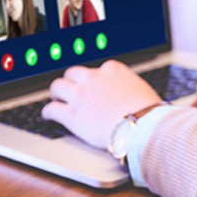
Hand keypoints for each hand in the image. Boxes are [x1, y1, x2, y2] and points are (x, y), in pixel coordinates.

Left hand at [42, 60, 160, 148]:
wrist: (142, 126)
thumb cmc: (148, 112)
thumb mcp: (140, 89)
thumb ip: (128, 87)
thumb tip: (129, 94)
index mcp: (112, 69)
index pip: (96, 70)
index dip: (92, 80)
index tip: (92, 86)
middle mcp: (93, 78)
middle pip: (73, 73)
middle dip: (71, 82)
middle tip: (71, 91)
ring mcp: (80, 96)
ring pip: (58, 86)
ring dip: (57, 93)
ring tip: (57, 100)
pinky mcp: (72, 115)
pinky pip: (52, 109)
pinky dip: (48, 112)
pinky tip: (49, 116)